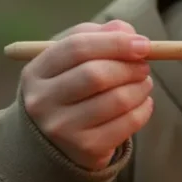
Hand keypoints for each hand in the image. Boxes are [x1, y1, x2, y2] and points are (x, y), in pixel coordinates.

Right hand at [21, 20, 153, 169]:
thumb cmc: (68, 89)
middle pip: (96, 74)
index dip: (115, 42)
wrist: (51, 144)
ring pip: (117, 100)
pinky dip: (144, 109)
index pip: (77, 47)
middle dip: (130, 67)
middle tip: (145, 66)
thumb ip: (97, 37)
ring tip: (144, 83)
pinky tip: (142, 103)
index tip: (143, 44)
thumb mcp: (72, 61)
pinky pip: (128, 123)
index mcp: (36, 72)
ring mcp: (62, 128)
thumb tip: (128, 32)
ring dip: (141, 88)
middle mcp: (42, 101)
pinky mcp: (85, 148)